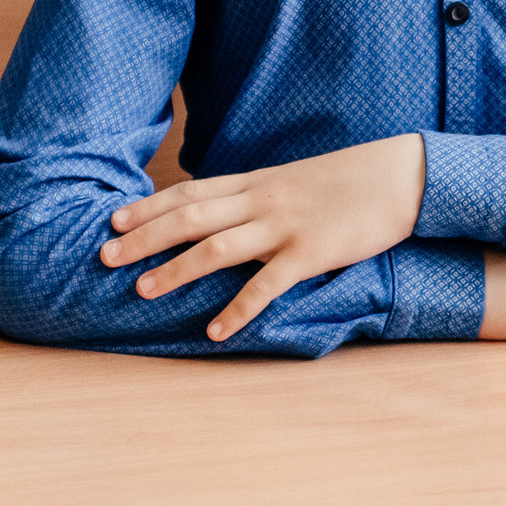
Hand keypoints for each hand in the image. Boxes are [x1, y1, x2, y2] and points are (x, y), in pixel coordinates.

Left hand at [100, 134, 425, 341]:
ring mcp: (286, 226)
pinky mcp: (311, 253)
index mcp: (258, 182)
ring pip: (217, 247)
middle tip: (105, 256)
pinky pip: (267, 284)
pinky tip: (215, 331)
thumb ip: (260, 197)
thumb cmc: (349, 180)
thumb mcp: (296, 180)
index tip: (114, 219)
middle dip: (144, 237)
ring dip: (176, 269)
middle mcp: (262, 200)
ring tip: (141, 290)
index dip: (150, 206)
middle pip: (191, 216)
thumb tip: (227, 215)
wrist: (400, 175)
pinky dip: (238, 308)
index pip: (192, 191)